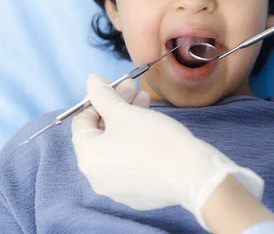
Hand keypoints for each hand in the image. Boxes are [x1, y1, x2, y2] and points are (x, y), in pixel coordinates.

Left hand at [72, 75, 263, 230]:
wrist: (192, 174)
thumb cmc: (154, 140)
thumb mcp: (124, 112)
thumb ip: (102, 95)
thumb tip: (90, 81)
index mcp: (88, 159)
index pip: (81, 121)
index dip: (97, 98)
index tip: (114, 84)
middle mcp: (96, 178)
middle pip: (100, 133)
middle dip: (116, 106)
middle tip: (132, 86)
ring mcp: (117, 188)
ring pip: (116, 145)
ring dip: (128, 120)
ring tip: (146, 100)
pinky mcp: (137, 193)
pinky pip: (130, 161)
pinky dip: (136, 142)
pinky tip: (152, 126)